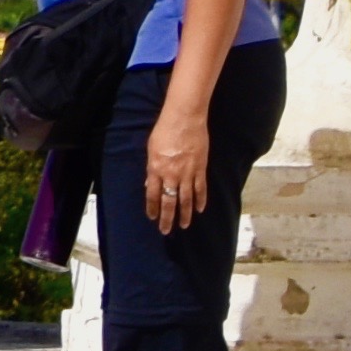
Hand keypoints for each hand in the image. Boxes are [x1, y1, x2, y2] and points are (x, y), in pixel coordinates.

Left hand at [143, 102, 212, 232]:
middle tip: (166, 231)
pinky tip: (199, 210)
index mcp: (156, 168)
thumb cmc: (164, 130)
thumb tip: (150, 183)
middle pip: (169, 202)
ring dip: (184, 214)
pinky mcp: (200, 170)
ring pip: (186, 200)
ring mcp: (187, 174)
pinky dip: (200, 201)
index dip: (153, 208)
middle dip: (167, 218)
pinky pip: (200, 190)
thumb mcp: (151, 148)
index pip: (153, 194)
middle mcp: (171, 175)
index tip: (153, 218)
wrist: (184, 119)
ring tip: (184, 225)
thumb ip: (152, 167)